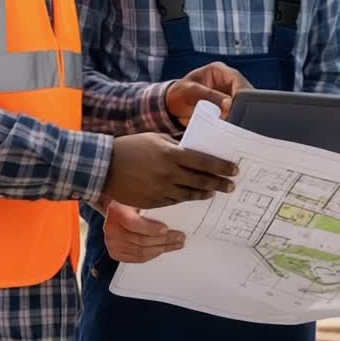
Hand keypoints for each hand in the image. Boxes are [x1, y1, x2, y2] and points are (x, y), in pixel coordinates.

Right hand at [103, 132, 237, 209]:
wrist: (105, 167)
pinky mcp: (153, 201)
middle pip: (201, 180)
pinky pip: (175, 201)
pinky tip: (193, 196)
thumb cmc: (131, 147)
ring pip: (190, 194)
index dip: (221, 167)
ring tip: (213, 192)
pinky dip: (186, 198)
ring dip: (205, 193)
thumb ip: (176, 146)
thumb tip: (195, 149)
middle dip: (219, 183)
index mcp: (170, 154)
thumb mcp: (156, 139)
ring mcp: (160, 190)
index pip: (203, 161)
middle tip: (231, 185)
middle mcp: (168, 174)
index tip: (234, 170)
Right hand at [103, 200, 184, 263]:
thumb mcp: (137, 197)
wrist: (114, 210)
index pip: (134, 224)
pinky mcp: (116, 253)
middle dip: (163, 240)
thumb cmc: (129, 203)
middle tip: (180, 237)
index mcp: (117, 212)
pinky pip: (138, 258)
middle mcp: (111, 230)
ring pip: (141, 251)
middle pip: (141, 240)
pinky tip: (163, 250)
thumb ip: (149, 205)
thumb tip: (171, 212)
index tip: (166, 228)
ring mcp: (112, 244)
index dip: (151, 228)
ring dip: (161, 249)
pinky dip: (152, 255)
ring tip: (176, 244)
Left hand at [166, 62, 251, 123]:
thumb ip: (210, 96)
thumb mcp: (192, 92)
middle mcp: (227, 81)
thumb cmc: (179, 93)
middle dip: (241, 106)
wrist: (172, 106)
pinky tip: (229, 127)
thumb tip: (229, 104)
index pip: (237, 79)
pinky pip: (236, 113)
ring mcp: (228, 94)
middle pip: (244, 92)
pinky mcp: (227, 107)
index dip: (240, 93)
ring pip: (242, 104)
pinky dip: (234, 120)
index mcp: (219, 70)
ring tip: (231, 124)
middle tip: (233, 118)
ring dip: (238, 114)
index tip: (236, 107)